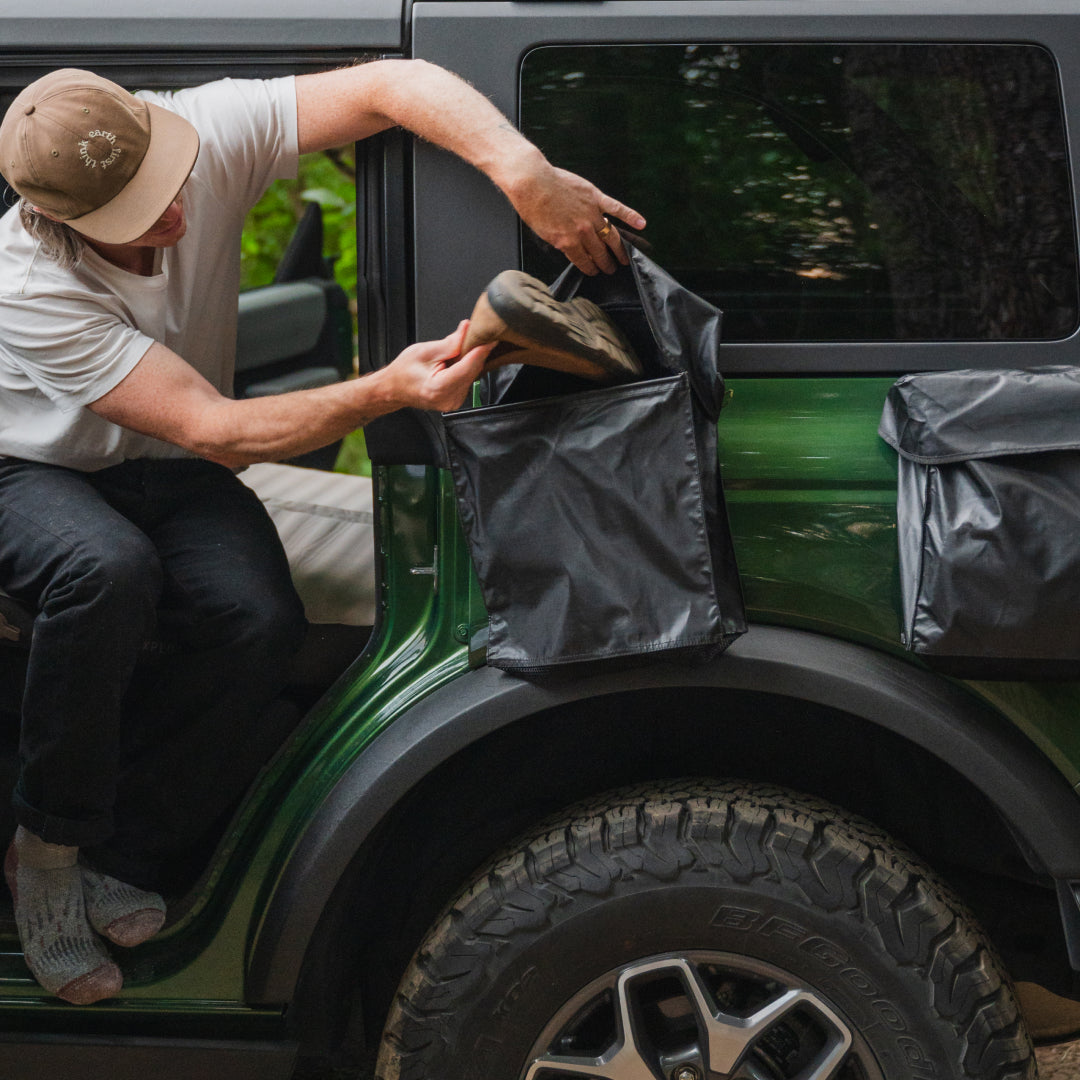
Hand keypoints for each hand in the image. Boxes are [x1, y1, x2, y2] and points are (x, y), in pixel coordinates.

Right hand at [384, 322, 491, 411]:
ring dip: (471, 360)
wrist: (395, 388)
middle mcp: (449, 399)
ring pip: (472, 375)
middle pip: (472, 371)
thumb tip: (467, 330)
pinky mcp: (457, 400)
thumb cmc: (404, 371)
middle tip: (477, 335)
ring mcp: (454, 402)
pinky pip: (468, 380)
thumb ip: (450, 343)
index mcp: (439, 388)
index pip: (468, 367)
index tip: (491, 339)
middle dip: (476, 352)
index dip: (480, 351)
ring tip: (459, 350)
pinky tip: (457, 362)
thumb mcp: (425, 351)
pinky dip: (466, 368)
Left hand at [506, 159, 646, 275]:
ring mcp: (591, 214)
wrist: (532, 182)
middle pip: (599, 252)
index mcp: (568, 242)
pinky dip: (631, 216)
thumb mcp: (543, 233)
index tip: (594, 272)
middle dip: (606, 263)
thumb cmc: (533, 206)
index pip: (583, 261)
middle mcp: (583, 231)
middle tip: (611, 269)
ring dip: (619, 250)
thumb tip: (570, 249)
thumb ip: (560, 242)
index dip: (590, 268)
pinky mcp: (596, 198)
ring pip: (610, 236)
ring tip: (624, 258)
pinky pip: (617, 208)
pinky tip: (641, 224)